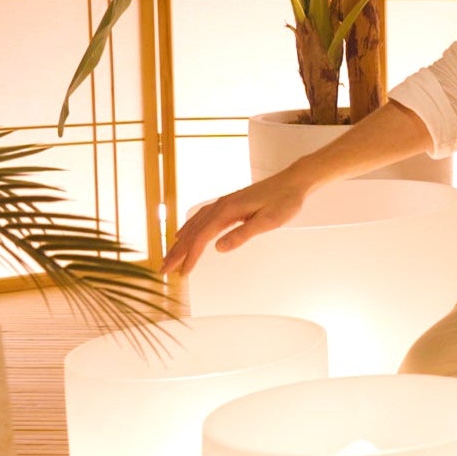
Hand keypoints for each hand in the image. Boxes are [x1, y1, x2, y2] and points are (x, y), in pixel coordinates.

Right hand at [162, 173, 312, 276]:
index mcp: (228, 211)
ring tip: (169, 257)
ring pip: (194, 224)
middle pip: (192, 232)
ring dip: (180, 242)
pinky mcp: (228, 203)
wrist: (293, 182)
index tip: (182, 274)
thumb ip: (243, 234)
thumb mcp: (268, 222)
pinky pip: (201, 218)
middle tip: (163, 270)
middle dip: (177, 252)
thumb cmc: (284, 201)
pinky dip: (189, 228)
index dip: (190, 257)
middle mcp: (220, 205)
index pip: (202, 238)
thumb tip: (219, 248)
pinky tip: (184, 233)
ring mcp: (223, 203)